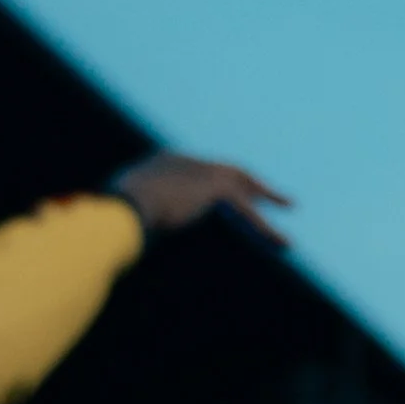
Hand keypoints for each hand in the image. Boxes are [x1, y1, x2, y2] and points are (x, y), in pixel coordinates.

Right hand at [113, 155, 291, 244]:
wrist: (121, 208)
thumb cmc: (113, 218)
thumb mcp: (123, 218)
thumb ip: (133, 222)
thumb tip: (123, 237)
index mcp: (164, 163)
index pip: (201, 172)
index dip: (221, 186)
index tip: (236, 196)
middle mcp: (186, 160)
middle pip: (229, 170)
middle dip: (253, 183)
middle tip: (277, 195)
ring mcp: (200, 170)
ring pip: (243, 189)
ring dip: (269, 196)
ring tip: (291, 205)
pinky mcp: (214, 187)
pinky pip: (247, 212)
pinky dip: (266, 228)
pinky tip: (284, 242)